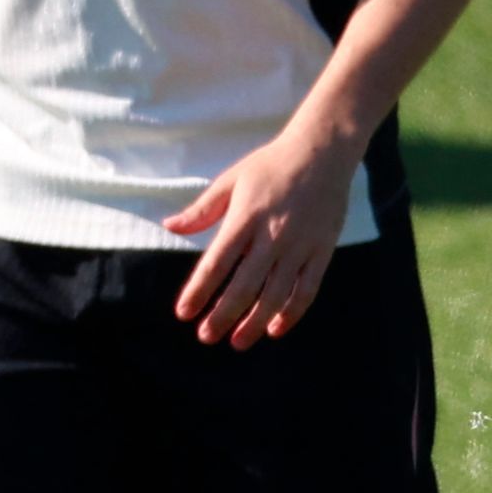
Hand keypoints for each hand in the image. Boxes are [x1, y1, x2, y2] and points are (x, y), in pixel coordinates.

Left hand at [162, 126, 362, 348]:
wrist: (322, 151)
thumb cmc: (270, 165)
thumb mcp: (231, 180)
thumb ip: (201, 209)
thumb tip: (169, 226)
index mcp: (245, 217)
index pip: (217, 262)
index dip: (199, 290)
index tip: (184, 313)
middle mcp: (273, 234)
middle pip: (245, 285)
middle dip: (223, 315)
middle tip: (206, 336)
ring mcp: (300, 245)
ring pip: (276, 294)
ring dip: (254, 322)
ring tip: (237, 341)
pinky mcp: (322, 250)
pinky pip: (307, 289)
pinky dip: (291, 313)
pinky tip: (275, 329)